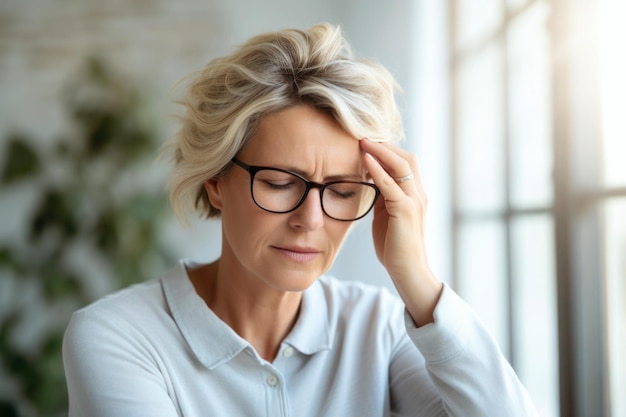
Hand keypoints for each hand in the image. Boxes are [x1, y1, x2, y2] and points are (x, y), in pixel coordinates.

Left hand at [360, 139, 441, 325]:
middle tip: (362, 135)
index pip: (405, 162)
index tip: (367, 140)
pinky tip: (365, 159)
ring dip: (381, 151)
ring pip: (401, 166)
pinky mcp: (406, 210)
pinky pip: (391, 185)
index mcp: (415, 194)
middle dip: (385, 144)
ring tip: (362, 140)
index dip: (388, 149)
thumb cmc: (395, 246)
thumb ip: (382, 197)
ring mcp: (415, 201)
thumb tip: (369, 181)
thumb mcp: (387, 215)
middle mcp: (419, 193)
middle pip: (406, 157)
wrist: (407, 270)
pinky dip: (378, 170)